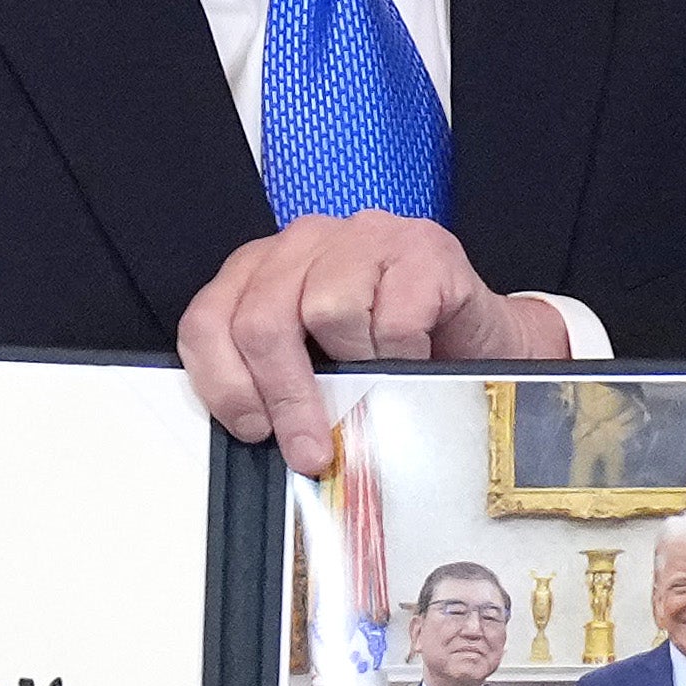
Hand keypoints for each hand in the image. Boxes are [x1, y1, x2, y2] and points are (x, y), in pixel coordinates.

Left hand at [177, 216, 570, 476]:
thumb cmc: (389, 356)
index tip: (252, 431)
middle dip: (285, 398)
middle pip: (262, 321)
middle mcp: (303, 241)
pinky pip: (394, 319)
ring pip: (326, 311)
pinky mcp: (422, 248)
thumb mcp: (317, 368)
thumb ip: (275, 384)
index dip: (224, 383)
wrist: (477, 340)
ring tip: (377, 381)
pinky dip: (404, 356)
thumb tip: (259, 439)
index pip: (208, 321)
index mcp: (261, 269)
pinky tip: (416, 359)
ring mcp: (363, 236)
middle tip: (311, 450)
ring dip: (355, 367)